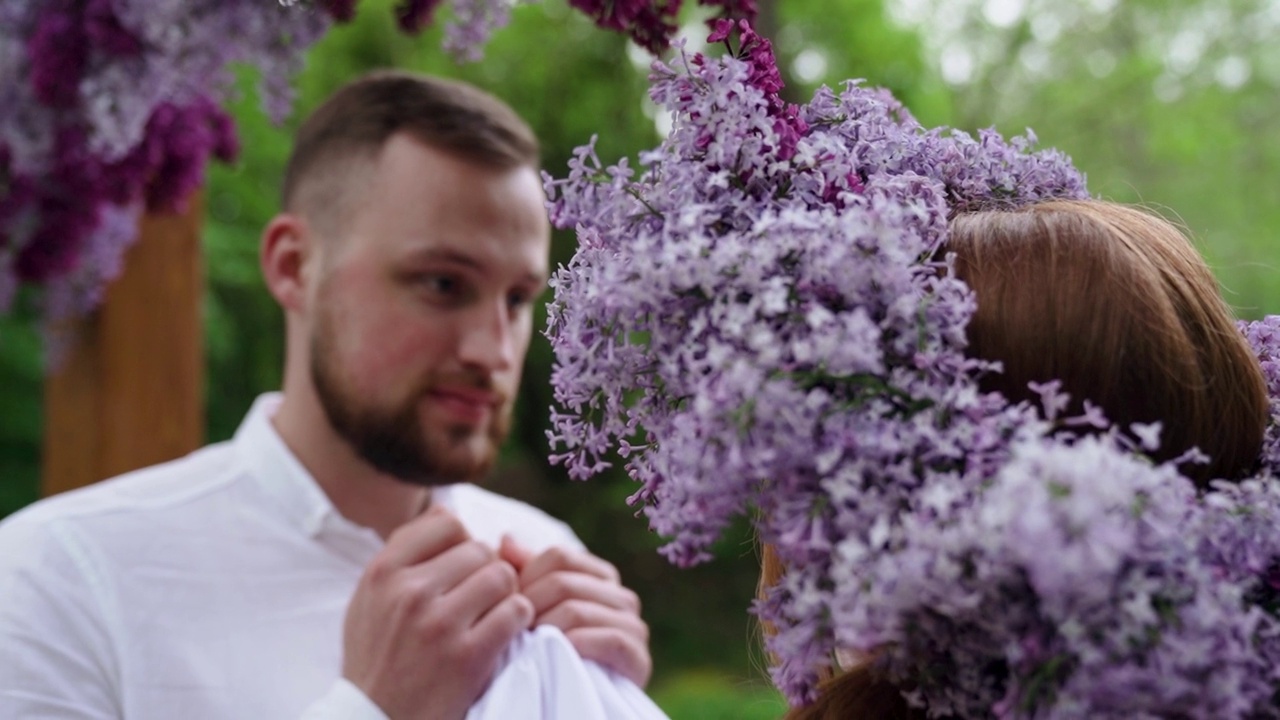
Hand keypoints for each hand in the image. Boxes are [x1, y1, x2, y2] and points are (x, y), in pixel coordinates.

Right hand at [342, 506, 533, 719]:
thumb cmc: (377, 657)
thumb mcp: (370, 600)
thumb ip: (402, 553)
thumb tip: (446, 510)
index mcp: (382, 572)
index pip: (447, 522)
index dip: (463, 542)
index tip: (460, 568)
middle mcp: (409, 593)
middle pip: (480, 550)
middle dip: (486, 572)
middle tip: (479, 599)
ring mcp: (439, 624)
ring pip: (502, 577)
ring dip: (504, 595)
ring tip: (489, 615)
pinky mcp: (468, 656)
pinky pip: (516, 611)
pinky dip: (517, 620)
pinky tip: (501, 634)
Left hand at [500, 538, 650, 687]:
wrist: (575, 704)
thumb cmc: (549, 652)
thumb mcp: (534, 609)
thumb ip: (523, 574)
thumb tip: (506, 538)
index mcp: (601, 577)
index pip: (558, 556)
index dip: (524, 578)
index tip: (506, 607)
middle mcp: (622, 596)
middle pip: (563, 582)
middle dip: (528, 607)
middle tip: (510, 631)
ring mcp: (634, 626)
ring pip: (577, 610)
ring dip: (543, 631)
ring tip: (524, 646)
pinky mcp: (639, 658)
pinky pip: (606, 640)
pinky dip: (575, 646)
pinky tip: (556, 654)